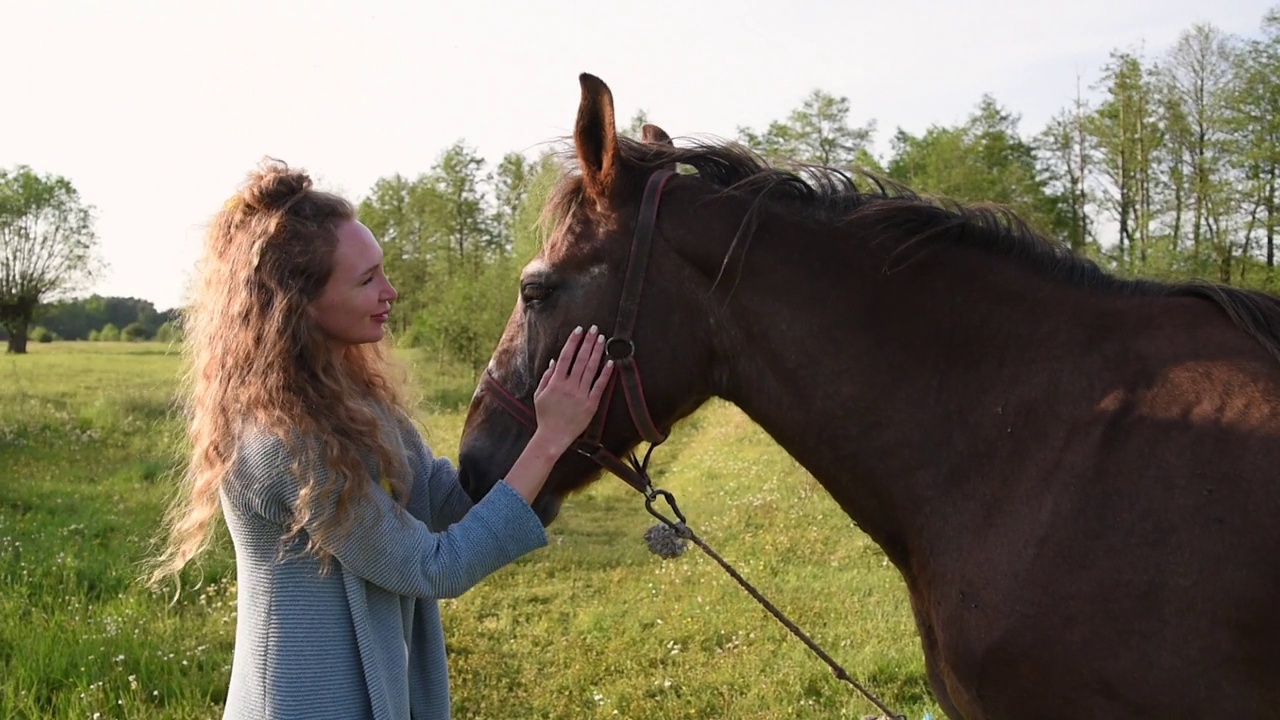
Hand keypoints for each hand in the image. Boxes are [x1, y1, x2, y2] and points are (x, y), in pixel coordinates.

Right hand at [530, 324, 612, 453]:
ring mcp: (581, 395)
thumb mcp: (539, 394)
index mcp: (555, 382)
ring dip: (597, 352)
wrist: (553, 436)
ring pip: (591, 369)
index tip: (579, 330)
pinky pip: (600, 386)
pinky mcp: (591, 404)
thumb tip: (554, 360)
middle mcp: (569, 386)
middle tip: (594, 328)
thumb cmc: (545, 416)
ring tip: (602, 339)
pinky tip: (610, 361)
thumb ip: (546, 376)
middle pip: (580, 359)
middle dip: (588, 342)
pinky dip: (605, 373)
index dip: (573, 341)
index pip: (565, 356)